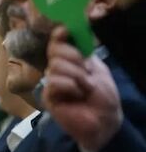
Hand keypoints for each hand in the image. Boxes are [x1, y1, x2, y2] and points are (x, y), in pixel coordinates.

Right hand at [43, 26, 122, 151]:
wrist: (104, 120)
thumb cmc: (103, 97)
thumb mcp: (98, 69)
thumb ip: (85, 53)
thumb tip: (72, 36)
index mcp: (71, 61)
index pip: (57, 43)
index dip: (59, 35)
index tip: (65, 31)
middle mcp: (59, 69)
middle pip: (55, 51)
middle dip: (74, 58)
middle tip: (86, 72)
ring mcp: (51, 82)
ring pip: (55, 66)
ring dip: (76, 76)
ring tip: (84, 88)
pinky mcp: (48, 96)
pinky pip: (53, 82)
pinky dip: (69, 86)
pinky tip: (76, 95)